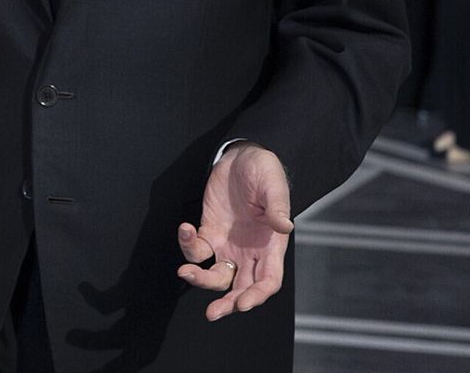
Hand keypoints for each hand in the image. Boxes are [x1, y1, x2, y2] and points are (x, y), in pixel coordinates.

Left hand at [176, 141, 293, 320]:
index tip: (242, 303)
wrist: (243, 156)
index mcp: (271, 246)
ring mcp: (228, 244)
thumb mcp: (274, 185)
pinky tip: (184, 229)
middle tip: (212, 313)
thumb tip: (285, 226)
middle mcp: (250, 252)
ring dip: (201, 280)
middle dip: (228, 303)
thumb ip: (278, 206)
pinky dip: (188, 246)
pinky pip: (197, 249)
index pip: (268, 281)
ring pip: (217, 275)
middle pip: (241, 287)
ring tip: (185, 272)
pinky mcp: (209, 231)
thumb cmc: (265, 171)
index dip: (257, 296)